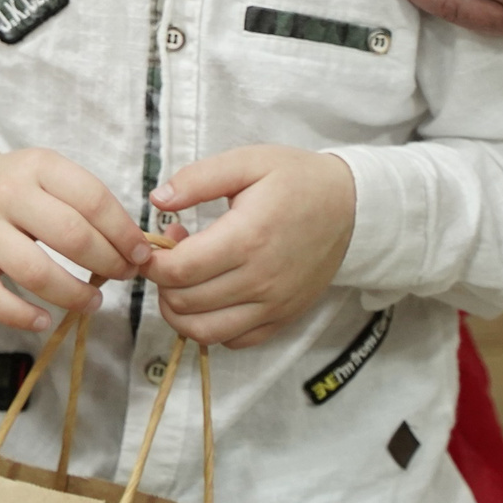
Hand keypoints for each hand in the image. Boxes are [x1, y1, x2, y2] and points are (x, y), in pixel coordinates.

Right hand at [0, 148, 153, 332]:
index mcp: (36, 166)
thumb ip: (86, 203)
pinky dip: (20, 316)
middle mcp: (6, 194)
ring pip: (34, 271)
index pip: (92, 199)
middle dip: (108, 262)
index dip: (124, 232)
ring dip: (74, 294)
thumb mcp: (47, 175)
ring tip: (94, 301)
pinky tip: (43, 320)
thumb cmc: (13, 188)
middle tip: (123, 275)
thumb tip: (135, 247)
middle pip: (70, 235)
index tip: (141, 253)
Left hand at [146, 146, 353, 347]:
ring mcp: (274, 305)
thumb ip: (197, 179)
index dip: (152, 262)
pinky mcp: (284, 318)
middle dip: (162, 282)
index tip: (153, 245)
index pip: (179, 271)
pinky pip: (235, 341)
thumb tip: (158, 200)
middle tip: (170, 255)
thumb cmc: (296, 179)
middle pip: (185, 303)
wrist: (350, 206)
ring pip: (205, 331)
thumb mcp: (246, 162)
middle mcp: (260, 280)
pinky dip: (211, 327)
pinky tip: (210, 297)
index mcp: (246, 238)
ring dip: (179, 311)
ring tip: (184, 279)